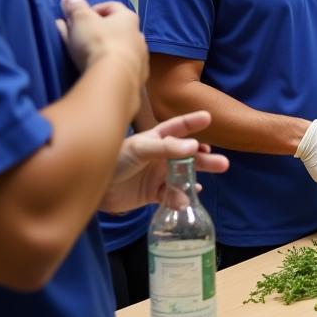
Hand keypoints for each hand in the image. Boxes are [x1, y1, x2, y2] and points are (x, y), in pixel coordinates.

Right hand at [58, 0, 146, 84]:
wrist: (115, 79)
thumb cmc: (98, 42)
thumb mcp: (81, 19)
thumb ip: (75, 7)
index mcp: (128, 18)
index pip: (111, 6)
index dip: (92, 9)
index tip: (78, 18)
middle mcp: (138, 36)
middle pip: (114, 29)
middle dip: (94, 30)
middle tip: (77, 35)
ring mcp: (140, 58)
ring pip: (117, 49)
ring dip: (101, 49)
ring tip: (82, 54)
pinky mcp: (137, 77)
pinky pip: (119, 67)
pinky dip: (107, 66)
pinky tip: (94, 70)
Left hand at [100, 110, 228, 212]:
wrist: (93, 189)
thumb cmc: (114, 160)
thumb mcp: (140, 148)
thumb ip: (167, 148)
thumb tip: (195, 147)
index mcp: (155, 139)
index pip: (177, 128)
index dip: (192, 123)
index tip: (208, 117)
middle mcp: (159, 157)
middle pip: (188, 156)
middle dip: (205, 159)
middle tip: (224, 164)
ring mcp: (157, 175)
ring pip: (184, 176)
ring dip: (197, 178)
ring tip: (207, 184)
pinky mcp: (153, 194)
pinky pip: (172, 196)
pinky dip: (180, 198)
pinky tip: (187, 199)